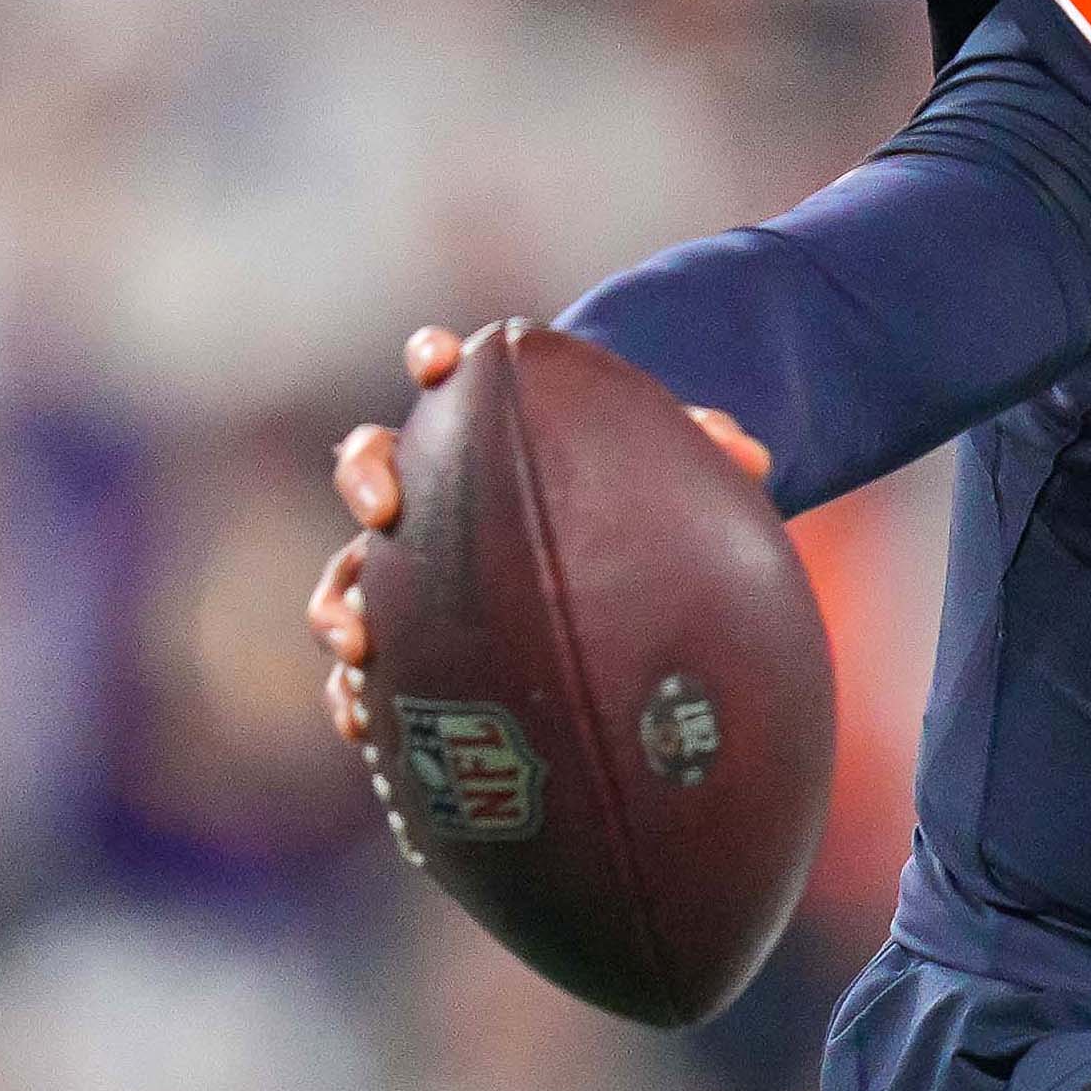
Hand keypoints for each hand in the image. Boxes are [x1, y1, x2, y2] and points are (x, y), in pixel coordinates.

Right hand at [308, 330, 770, 756]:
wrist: (602, 543)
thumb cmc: (629, 486)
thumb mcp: (671, 461)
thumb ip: (703, 447)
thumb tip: (753, 458)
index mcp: (480, 422)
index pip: (444, 370)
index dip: (434, 358)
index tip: (437, 361)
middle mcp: (427, 484)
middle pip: (370, 463)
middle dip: (366, 479)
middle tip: (383, 510)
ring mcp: (407, 561)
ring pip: (347, 570)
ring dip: (338, 604)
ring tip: (356, 645)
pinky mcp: (407, 630)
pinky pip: (367, 664)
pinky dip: (355, 692)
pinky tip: (364, 732)